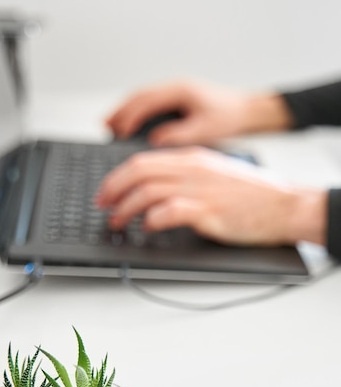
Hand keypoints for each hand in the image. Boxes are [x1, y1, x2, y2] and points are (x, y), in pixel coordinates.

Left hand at [96, 146, 326, 246]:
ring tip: (117, 221)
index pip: (143, 161)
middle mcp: (192, 169)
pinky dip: (152, 219)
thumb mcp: (215, 175)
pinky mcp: (208, 209)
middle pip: (138, 172)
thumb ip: (186, 177)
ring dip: (126, 208)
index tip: (107, 192)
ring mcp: (200, 188)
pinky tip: (147, 227)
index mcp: (192, 159)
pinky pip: (170, 210)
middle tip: (102, 205)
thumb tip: (155, 190)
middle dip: (112, 189)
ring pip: (147, 191)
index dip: (117, 177)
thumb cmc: (252, 195)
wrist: (284, 204)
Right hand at [105, 80, 293, 146]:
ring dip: (124, 111)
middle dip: (120, 112)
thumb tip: (156, 141)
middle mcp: (175, 87)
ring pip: (141, 98)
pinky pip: (149, 103)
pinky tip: (128, 125)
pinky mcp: (176, 98)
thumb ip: (180, 134)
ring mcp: (174, 91)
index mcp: (180, 90)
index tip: (118, 131)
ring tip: (109, 126)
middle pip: (138, 96)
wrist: (248, 108)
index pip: (147, 101)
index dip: (130, 116)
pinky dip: (135, 112)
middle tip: (104, 128)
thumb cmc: (230, 117)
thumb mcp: (206, 128)